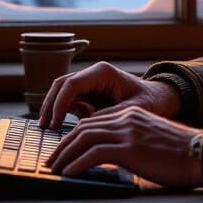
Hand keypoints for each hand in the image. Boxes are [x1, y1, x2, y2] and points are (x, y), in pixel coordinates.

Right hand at [39, 61, 181, 128]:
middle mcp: (92, 75)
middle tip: (44, 127)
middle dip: (50, 105)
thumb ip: (110, 116)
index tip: (55, 123)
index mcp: (102, 73)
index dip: (60, 103)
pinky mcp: (88, 95)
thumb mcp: (132, 110)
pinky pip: (69, 102)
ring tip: (47, 129)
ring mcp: (89, 84)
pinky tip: (59, 129)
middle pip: (61, 86)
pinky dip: (62, 113)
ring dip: (53, 109)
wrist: (159, 100)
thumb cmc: (150, 102)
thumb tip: (87, 125)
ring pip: (62, 93)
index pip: (71, 84)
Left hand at [45, 106, 202, 188]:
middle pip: (83, 128)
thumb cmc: (181, 154)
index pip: (93, 122)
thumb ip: (132, 143)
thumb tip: (112, 159)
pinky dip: (77, 164)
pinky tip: (69, 174)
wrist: (200, 153)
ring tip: (55, 169)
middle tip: (51, 161)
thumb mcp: (152, 141)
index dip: (73, 136)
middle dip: (63, 145)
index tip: (62, 151)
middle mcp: (126, 118)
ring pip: (84, 138)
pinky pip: (94, 154)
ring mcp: (128, 132)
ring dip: (65, 155)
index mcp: (131, 115)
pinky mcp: (130, 149)